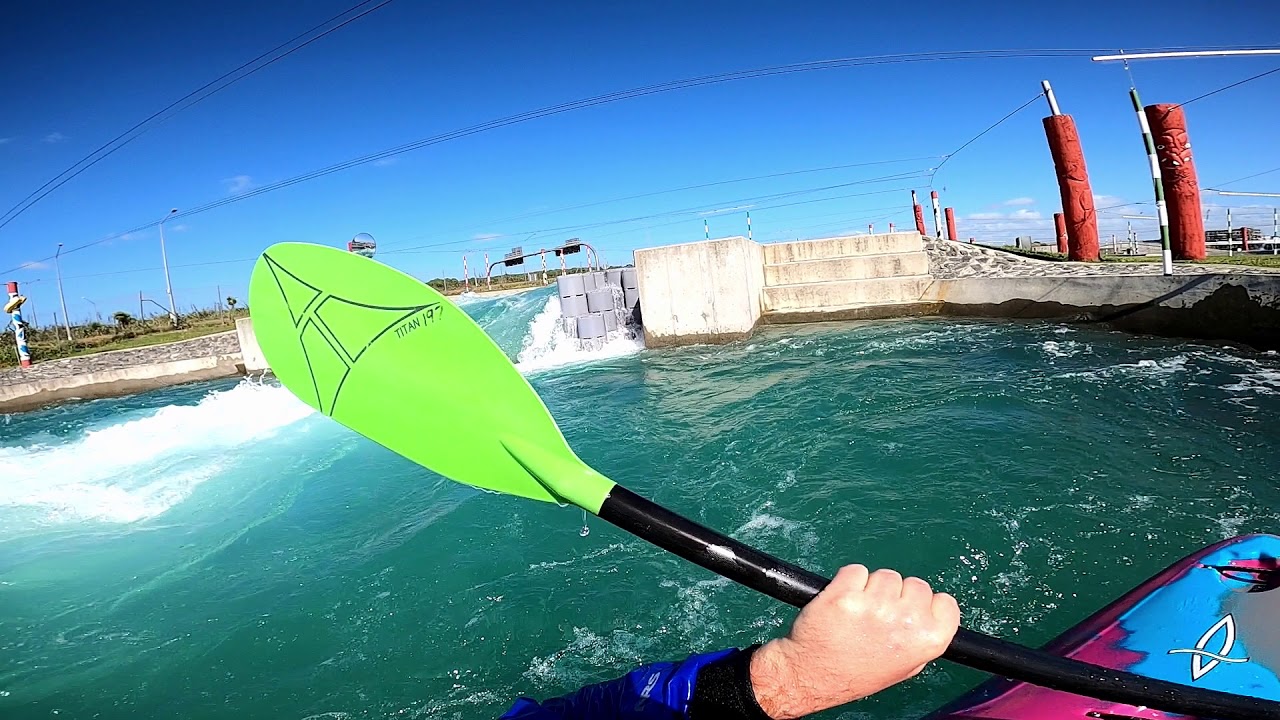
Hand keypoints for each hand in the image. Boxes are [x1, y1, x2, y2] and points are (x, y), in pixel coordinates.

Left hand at [748, 565, 960, 718]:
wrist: (814, 674)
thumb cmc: (859, 671)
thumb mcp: (907, 666)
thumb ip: (924, 636)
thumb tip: (933, 610)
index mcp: (929, 640)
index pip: (945, 602)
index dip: (926, 604)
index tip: (910, 611)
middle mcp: (907, 621)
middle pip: (914, 583)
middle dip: (897, 594)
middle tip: (878, 617)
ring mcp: (875, 606)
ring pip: (884, 574)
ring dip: (871, 587)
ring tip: (859, 613)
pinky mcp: (845, 594)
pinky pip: (855, 570)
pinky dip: (848, 581)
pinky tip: (843, 603)